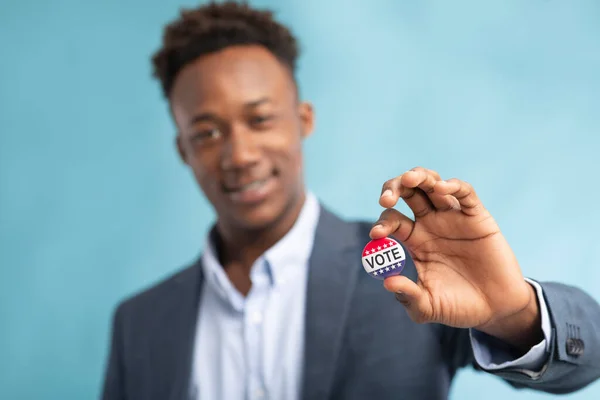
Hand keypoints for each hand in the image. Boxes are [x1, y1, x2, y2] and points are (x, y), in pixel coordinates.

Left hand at [371, 167, 541, 349]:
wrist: (496, 309)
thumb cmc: (458, 306)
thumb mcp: (428, 307)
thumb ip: (408, 297)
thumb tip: (387, 282)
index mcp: (414, 239)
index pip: (392, 220)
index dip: (382, 224)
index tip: (376, 234)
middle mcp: (430, 222)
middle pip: (406, 193)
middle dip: (393, 189)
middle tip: (386, 199)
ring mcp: (453, 217)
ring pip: (432, 184)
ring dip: (418, 176)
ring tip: (409, 180)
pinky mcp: (477, 216)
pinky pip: (464, 193)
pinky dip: (452, 185)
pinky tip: (441, 187)